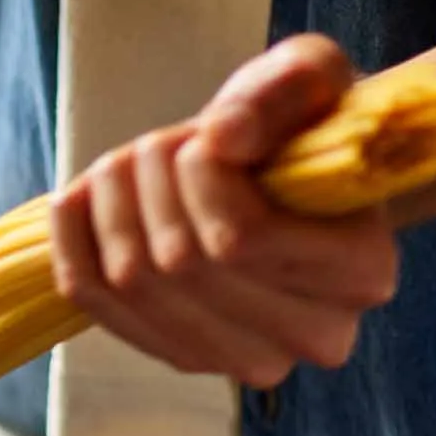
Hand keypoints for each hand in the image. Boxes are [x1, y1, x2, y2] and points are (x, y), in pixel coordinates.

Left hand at [49, 35, 400, 389]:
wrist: (287, 180)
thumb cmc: (306, 126)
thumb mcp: (312, 77)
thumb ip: (284, 88)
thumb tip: (222, 136)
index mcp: (362, 270)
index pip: (242, 239)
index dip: (199, 174)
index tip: (205, 134)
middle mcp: (313, 334)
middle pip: (182, 263)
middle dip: (151, 182)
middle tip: (159, 144)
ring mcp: (244, 359)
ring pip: (135, 284)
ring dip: (111, 207)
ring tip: (127, 166)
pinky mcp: (183, 357)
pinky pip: (97, 305)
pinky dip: (73, 242)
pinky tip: (80, 201)